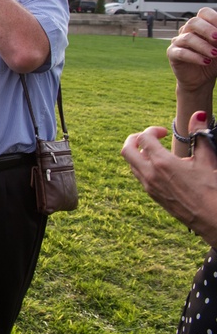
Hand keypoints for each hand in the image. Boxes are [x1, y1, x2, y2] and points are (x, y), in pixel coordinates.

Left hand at [121, 111, 216, 246]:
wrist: (213, 219)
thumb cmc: (212, 189)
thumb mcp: (207, 159)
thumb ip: (200, 134)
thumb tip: (198, 115)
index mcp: (162, 163)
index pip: (143, 138)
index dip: (152, 130)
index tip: (164, 132)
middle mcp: (150, 174)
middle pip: (126, 150)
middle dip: (134, 139)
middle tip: (148, 137)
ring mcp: (149, 186)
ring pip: (131, 164)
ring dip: (138, 153)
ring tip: (155, 151)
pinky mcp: (153, 196)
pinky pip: (139, 176)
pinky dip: (142, 166)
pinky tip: (159, 167)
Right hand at [168, 8, 216, 93]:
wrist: (202, 79)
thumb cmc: (214, 60)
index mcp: (201, 26)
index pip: (204, 13)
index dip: (214, 18)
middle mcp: (188, 31)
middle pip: (193, 22)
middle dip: (207, 30)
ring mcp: (178, 42)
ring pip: (187, 38)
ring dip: (203, 46)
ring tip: (215, 54)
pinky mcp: (172, 54)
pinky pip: (181, 53)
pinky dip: (195, 57)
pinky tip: (206, 61)